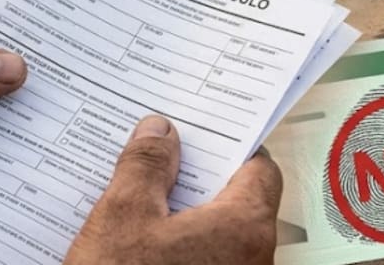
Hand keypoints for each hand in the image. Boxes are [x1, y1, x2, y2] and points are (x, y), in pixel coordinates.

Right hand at [66, 116, 281, 264]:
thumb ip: (146, 166)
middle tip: (161, 160)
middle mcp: (254, 260)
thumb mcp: (123, 217)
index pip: (259, 169)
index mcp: (244, 227)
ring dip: (186, 219)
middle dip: (199, 181)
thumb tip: (160, 131)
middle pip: (239, 203)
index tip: (202, 134)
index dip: (230, 147)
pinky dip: (181, 250)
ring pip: (219, 238)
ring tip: (140, 199)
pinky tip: (141, 247)